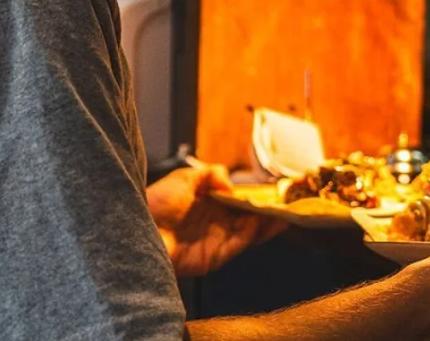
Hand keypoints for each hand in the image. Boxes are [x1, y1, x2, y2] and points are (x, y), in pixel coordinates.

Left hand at [146, 165, 285, 277]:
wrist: (140, 233)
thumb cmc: (157, 203)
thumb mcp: (183, 179)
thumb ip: (209, 174)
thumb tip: (230, 184)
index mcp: (206, 204)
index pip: (236, 200)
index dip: (254, 195)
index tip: (272, 189)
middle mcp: (214, 222)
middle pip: (248, 216)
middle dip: (268, 209)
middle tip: (289, 201)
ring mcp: (217, 239)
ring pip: (250, 230)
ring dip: (269, 221)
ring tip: (288, 211)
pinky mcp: (217, 255)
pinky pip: (243, 242)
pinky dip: (258, 232)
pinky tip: (270, 220)